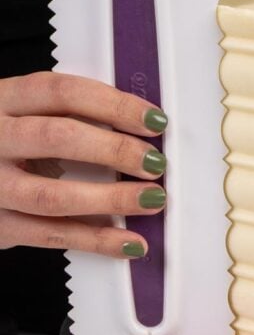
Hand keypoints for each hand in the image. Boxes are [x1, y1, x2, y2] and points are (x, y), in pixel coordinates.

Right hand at [0, 72, 167, 258]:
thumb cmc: (3, 143)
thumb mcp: (20, 115)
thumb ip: (67, 114)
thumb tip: (142, 125)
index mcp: (2, 100)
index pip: (61, 92)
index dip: (114, 105)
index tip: (156, 120)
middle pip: (58, 138)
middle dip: (116, 150)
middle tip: (156, 162)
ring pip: (52, 195)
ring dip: (111, 199)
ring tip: (153, 199)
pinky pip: (50, 235)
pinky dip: (96, 240)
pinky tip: (130, 242)